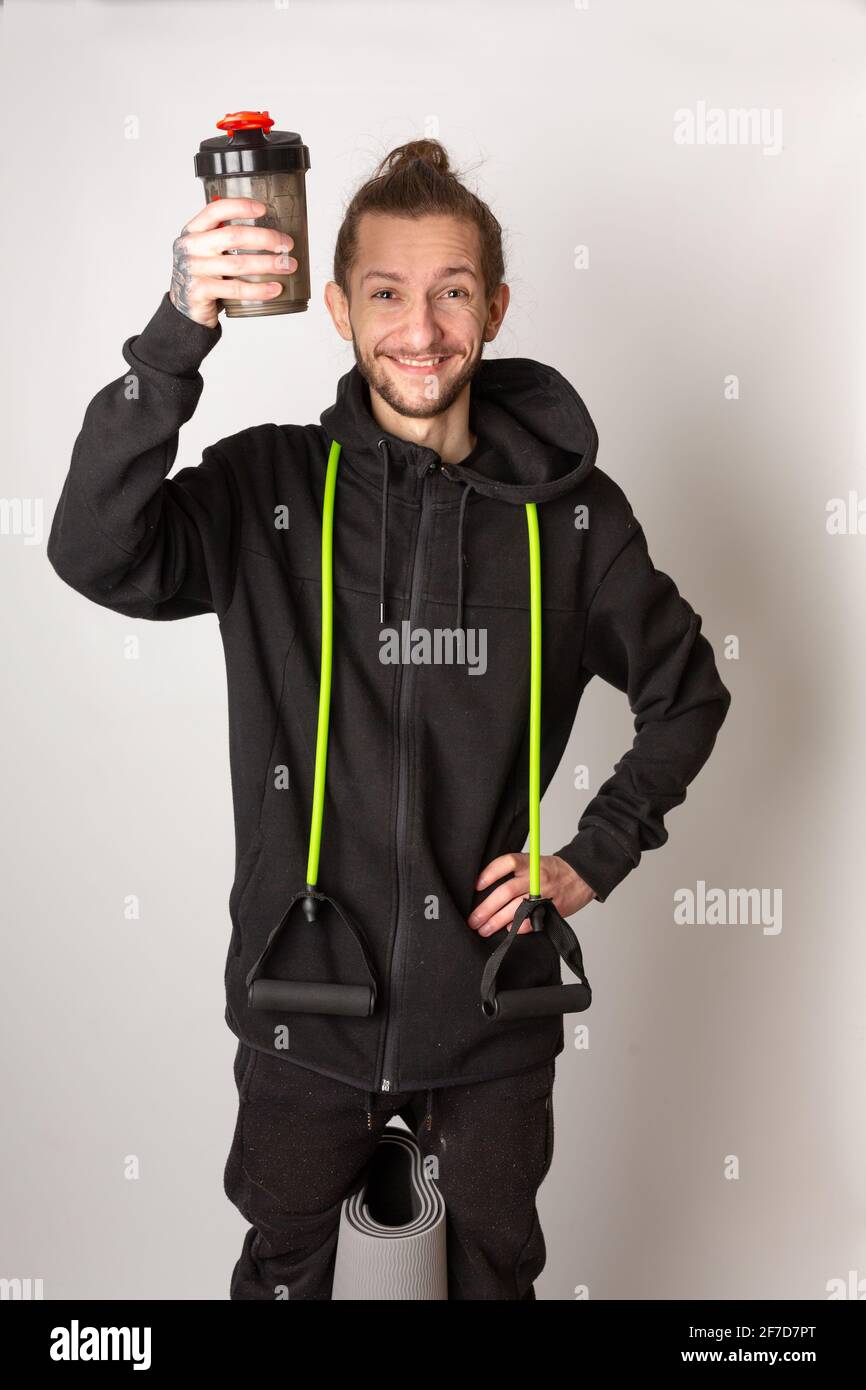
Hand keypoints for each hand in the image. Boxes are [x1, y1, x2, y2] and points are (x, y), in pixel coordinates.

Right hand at [168, 197, 297, 327]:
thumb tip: (269, 233)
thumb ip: (224, 239)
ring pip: (237, 263)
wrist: (184, 308)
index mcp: (193, 231)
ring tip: (288, 266)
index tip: (264, 209)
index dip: (240, 207)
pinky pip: (235, 289)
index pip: (216, 210)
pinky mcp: (199, 291)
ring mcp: (193, 269)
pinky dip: (259, 290)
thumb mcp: (207, 251)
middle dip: (265, 238)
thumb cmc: (203, 276)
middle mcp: (190, 246)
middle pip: (233, 236)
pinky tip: (275, 288)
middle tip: (287, 244)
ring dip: (268, 264)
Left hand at [467, 853, 596, 936]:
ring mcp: (545, 893)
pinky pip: (533, 921)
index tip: (476, 886)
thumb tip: (484, 890)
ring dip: (497, 921)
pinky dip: (519, 927)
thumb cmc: (553, 871)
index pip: (507, 863)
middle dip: (487, 908)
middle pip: (507, 891)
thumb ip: (515, 872)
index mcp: (530, 862)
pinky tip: (508, 931)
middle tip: (473, 920)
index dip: (490, 873)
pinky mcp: (553, 909)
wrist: (583, 876)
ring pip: (517, 908)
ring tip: (484, 929)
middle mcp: (536, 877)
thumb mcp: (534, 862)